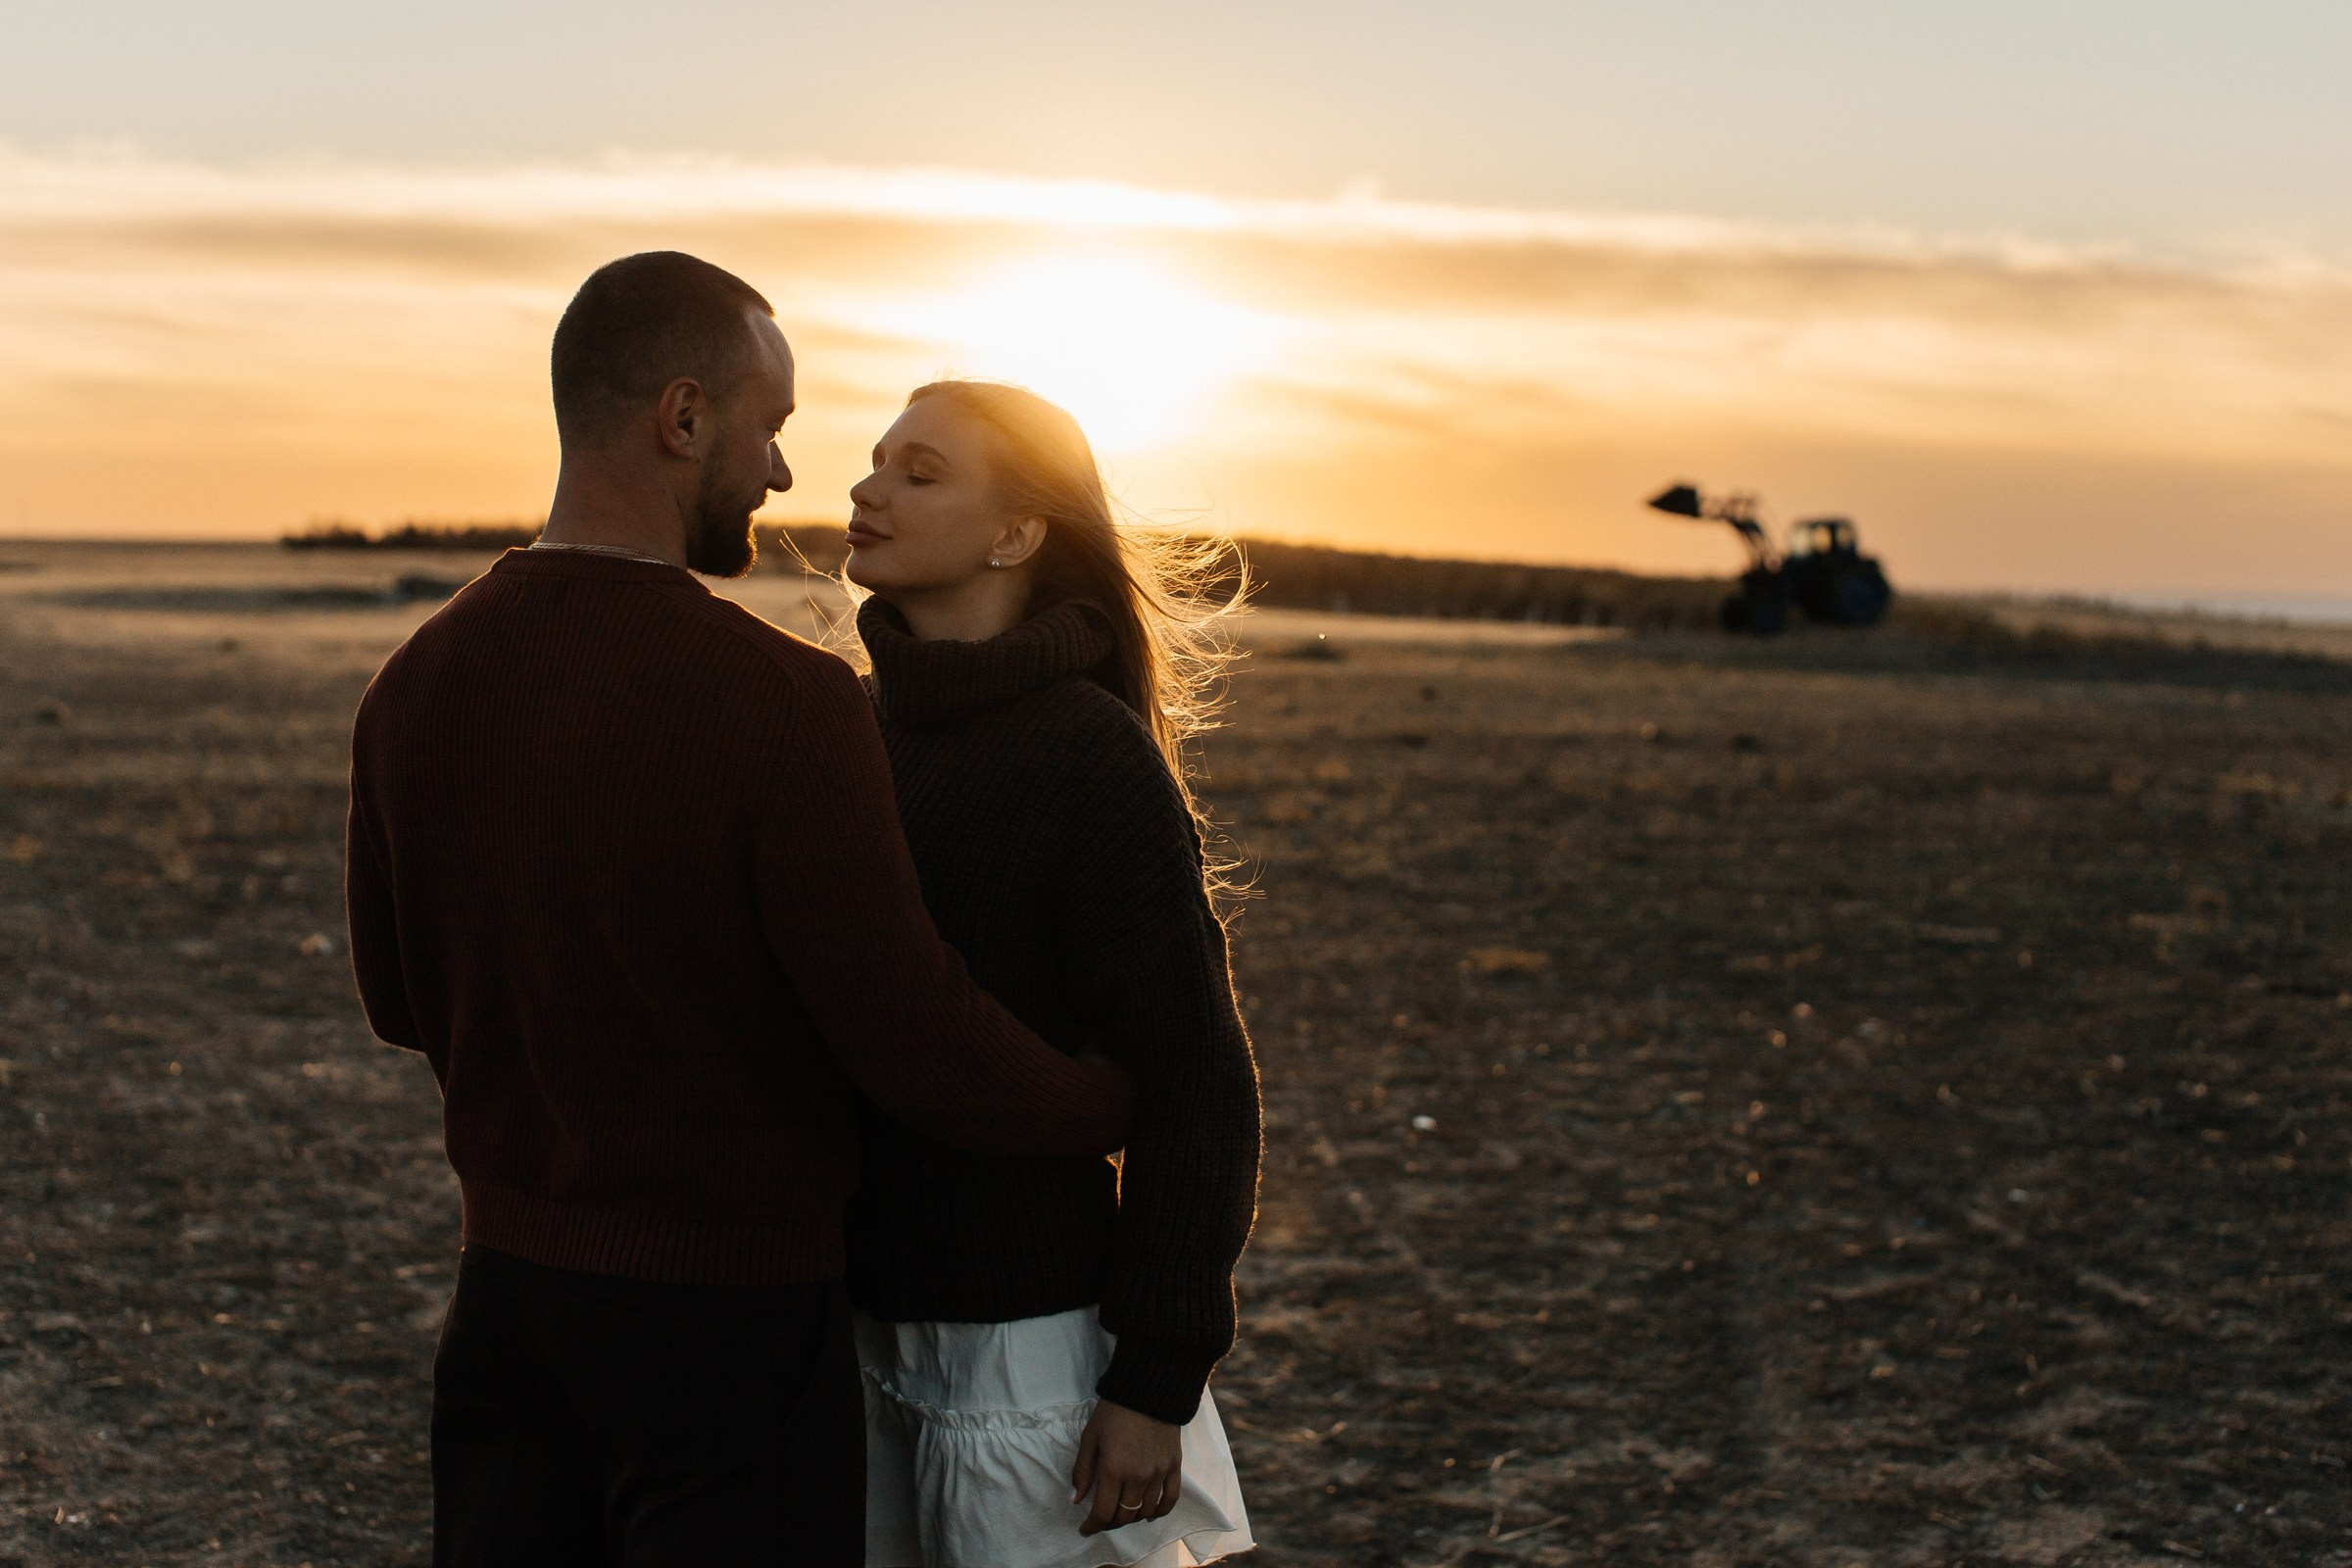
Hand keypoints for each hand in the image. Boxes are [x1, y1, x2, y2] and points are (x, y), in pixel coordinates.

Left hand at [1071, 1399, 1182, 1535]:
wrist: (1148, 1390)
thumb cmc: (1114, 1412)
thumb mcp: (1090, 1438)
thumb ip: (1082, 1471)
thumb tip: (1075, 1500)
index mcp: (1113, 1470)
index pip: (1102, 1513)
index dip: (1092, 1526)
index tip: (1085, 1529)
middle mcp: (1137, 1477)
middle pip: (1124, 1516)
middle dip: (1110, 1523)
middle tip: (1102, 1519)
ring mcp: (1158, 1473)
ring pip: (1145, 1511)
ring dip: (1132, 1518)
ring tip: (1122, 1513)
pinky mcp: (1173, 1467)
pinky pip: (1170, 1499)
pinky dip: (1160, 1511)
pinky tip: (1150, 1513)